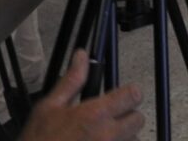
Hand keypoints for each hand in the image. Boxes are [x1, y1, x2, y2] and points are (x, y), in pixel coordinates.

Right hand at [19, 49, 143, 140]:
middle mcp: (109, 135)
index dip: (129, 93)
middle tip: (109, 120)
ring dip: (124, 138)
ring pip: (133, 140)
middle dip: (128, 117)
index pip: (133, 95)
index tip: (120, 97)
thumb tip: (81, 56)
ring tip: (101, 138)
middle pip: (138, 120)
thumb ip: (72, 81)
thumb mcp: (48, 107)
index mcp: (96, 115)